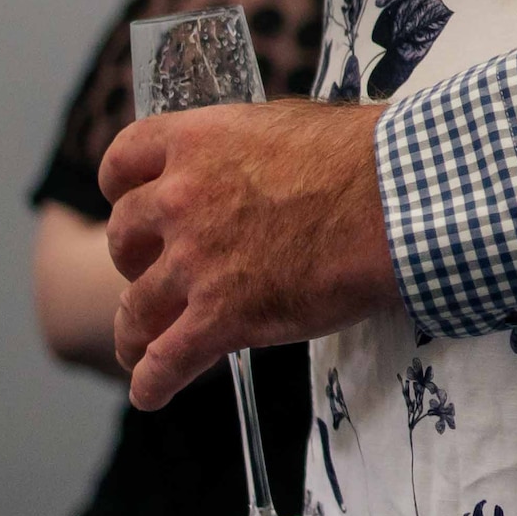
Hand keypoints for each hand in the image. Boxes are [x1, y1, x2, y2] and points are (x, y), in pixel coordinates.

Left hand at [106, 101, 404, 408]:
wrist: (395, 200)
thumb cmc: (362, 157)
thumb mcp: (283, 122)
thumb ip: (243, 146)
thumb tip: (249, 161)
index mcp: (194, 143)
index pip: (122, 163)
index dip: (121, 188)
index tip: (128, 202)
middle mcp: (180, 200)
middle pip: (124, 237)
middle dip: (134, 259)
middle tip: (156, 272)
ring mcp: (195, 262)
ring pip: (136, 307)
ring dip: (134, 328)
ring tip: (138, 345)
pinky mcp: (222, 316)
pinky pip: (167, 360)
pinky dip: (153, 381)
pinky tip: (150, 392)